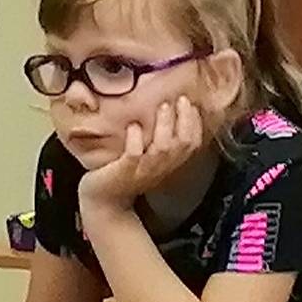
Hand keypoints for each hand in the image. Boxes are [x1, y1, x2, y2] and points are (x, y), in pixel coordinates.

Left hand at [77, 96, 207, 215]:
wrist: (105, 202)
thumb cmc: (124, 177)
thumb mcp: (147, 161)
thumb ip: (157, 144)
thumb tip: (164, 114)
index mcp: (169, 165)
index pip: (193, 145)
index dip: (196, 124)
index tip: (192, 105)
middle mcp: (160, 168)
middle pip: (183, 143)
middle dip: (185, 120)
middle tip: (181, 99)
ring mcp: (143, 170)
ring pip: (162, 147)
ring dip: (165, 125)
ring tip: (163, 106)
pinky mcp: (124, 172)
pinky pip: (134, 154)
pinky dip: (135, 139)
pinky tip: (134, 125)